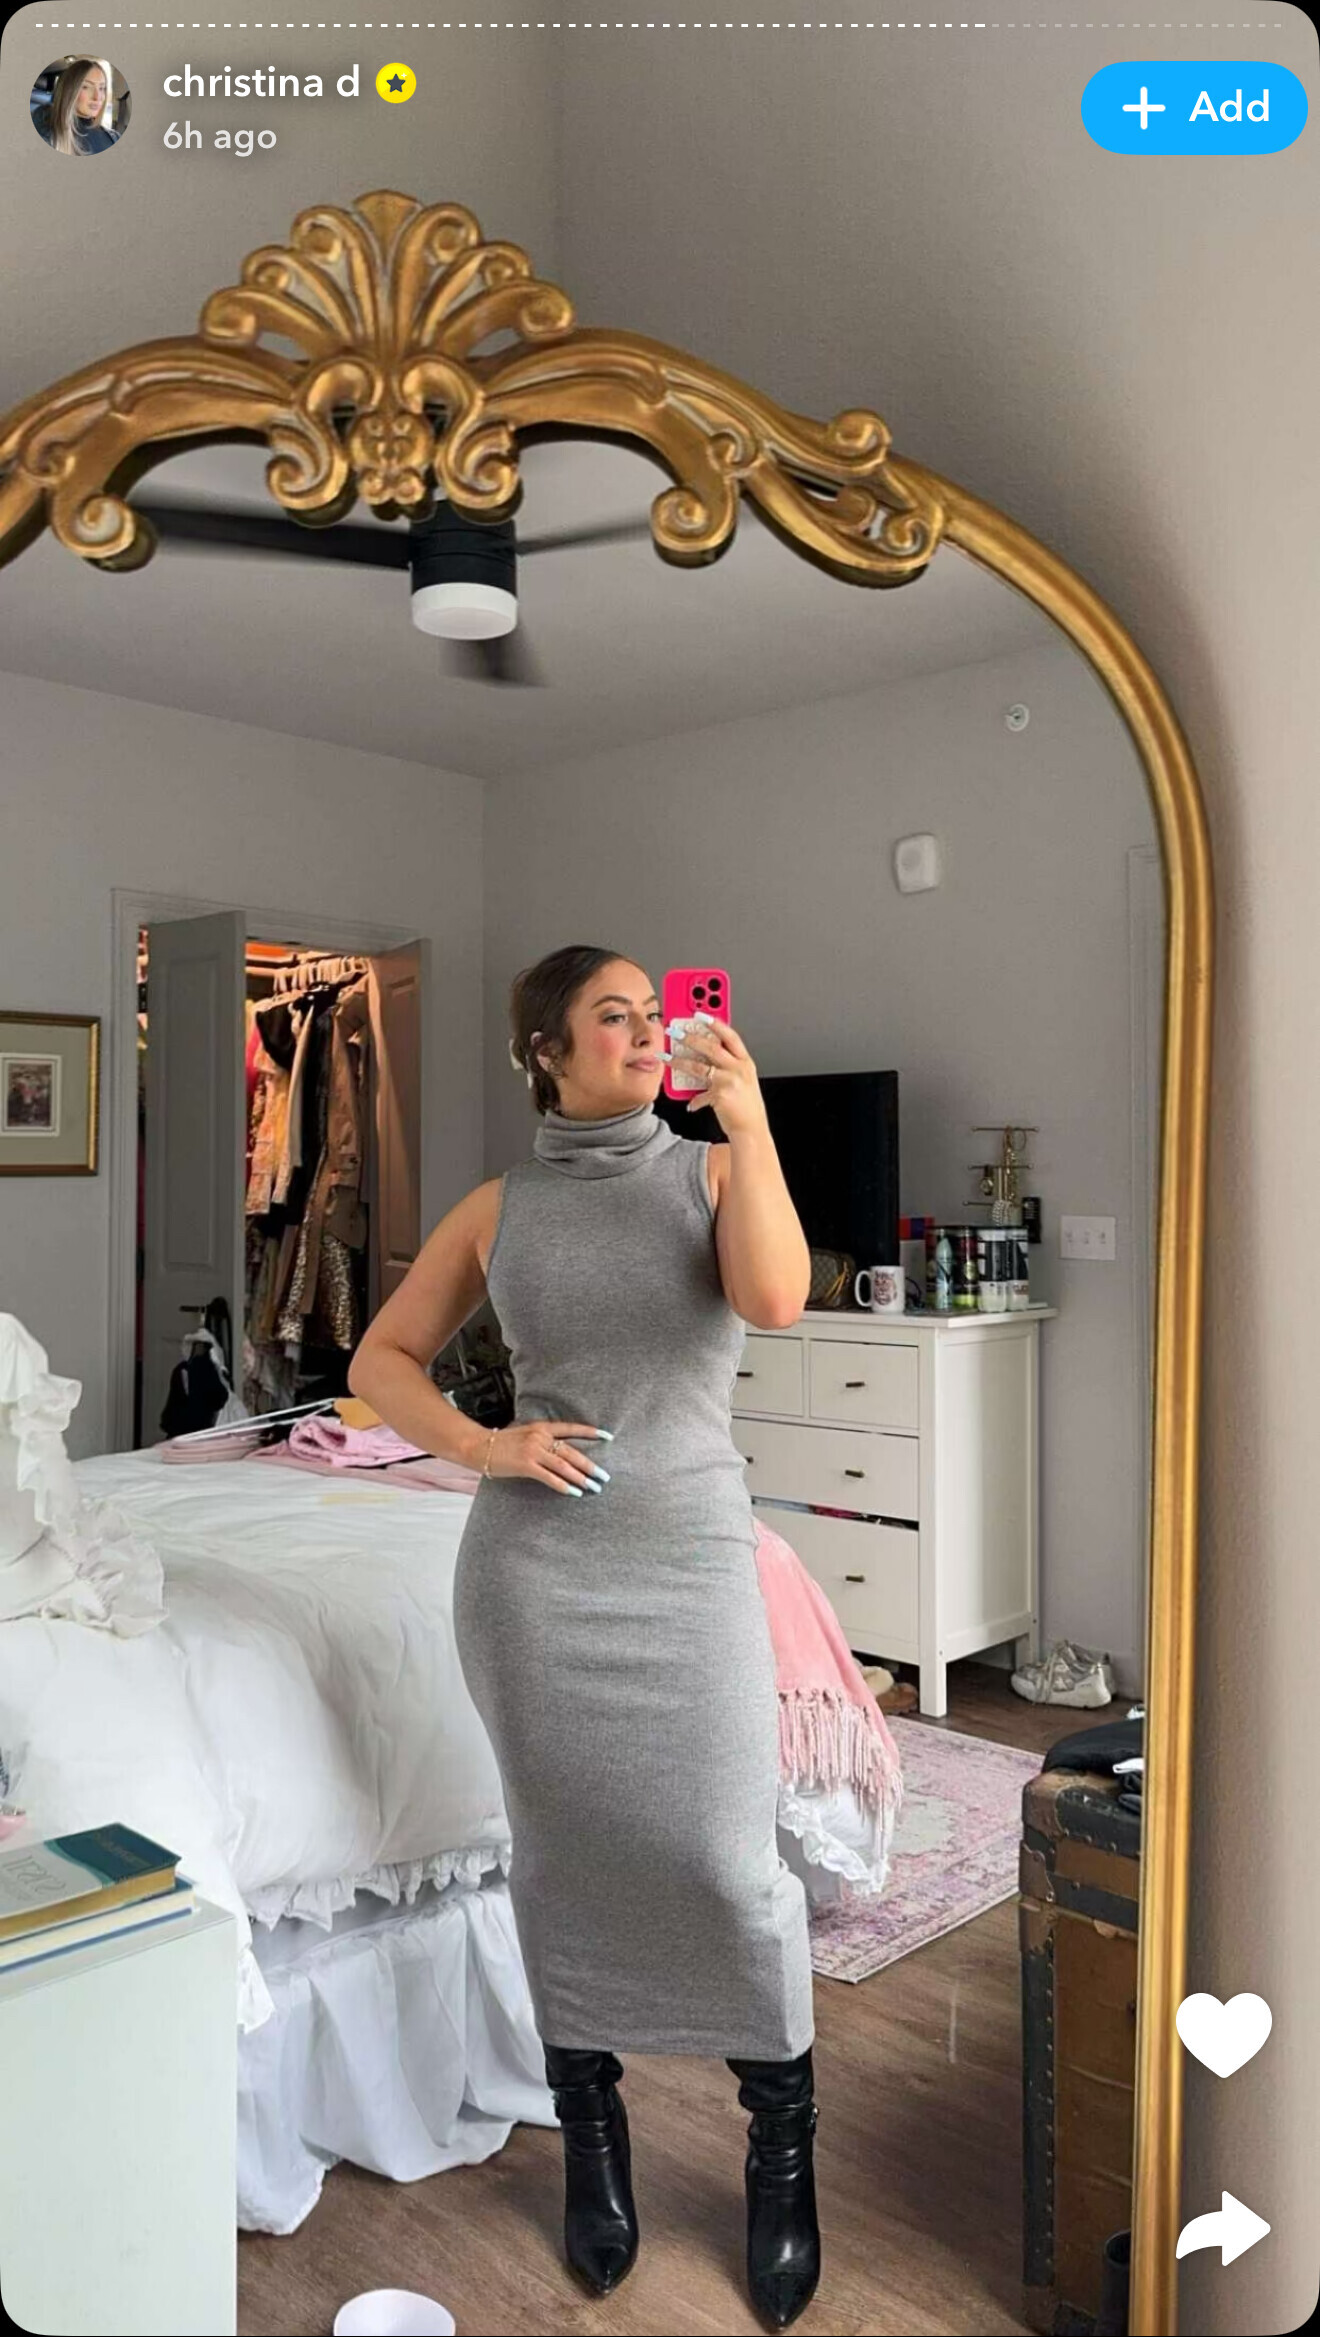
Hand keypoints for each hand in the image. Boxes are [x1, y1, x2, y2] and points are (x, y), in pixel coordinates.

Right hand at [486, 1420, 611, 1496]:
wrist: (479, 1446)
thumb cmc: (502, 1443)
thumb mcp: (525, 1433)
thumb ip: (542, 1439)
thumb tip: (560, 1450)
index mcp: (542, 1427)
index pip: (572, 1429)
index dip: (591, 1432)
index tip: (608, 1436)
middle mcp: (540, 1437)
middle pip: (572, 1452)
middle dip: (590, 1465)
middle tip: (604, 1476)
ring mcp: (533, 1451)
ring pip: (564, 1466)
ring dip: (581, 1478)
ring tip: (593, 1487)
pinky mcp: (526, 1465)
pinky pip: (550, 1477)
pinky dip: (564, 1486)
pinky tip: (574, 1493)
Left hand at [672, 1014, 768, 1138]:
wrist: (752, 1130)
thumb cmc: (746, 1106)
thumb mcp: (743, 1080)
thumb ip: (727, 1066)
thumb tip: (704, 1057)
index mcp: (745, 1062)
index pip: (730, 1036)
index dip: (715, 1023)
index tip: (700, 1014)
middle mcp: (739, 1069)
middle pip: (711, 1046)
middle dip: (690, 1037)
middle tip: (674, 1030)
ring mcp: (730, 1081)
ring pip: (699, 1067)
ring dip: (679, 1060)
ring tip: (666, 1056)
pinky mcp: (720, 1095)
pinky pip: (699, 1095)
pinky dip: (693, 1100)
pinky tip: (689, 1103)